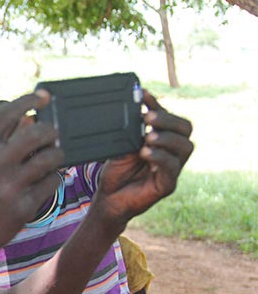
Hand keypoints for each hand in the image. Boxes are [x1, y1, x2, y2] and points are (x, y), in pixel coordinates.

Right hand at [0, 91, 62, 260]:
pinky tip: (47, 180)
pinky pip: (52, 183)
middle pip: (34, 133)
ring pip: (49, 158)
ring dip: (57, 155)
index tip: (43, 96)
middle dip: (51, 131)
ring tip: (53, 158)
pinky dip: (55, 178)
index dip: (27, 100)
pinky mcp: (24, 207)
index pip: (5, 115)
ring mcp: (10, 188)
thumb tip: (27, 118)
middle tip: (54, 134)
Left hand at [93, 91, 193, 225]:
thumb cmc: (116, 172)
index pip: (169, 118)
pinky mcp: (168, 185)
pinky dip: (160, 157)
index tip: (143, 94)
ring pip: (184, 147)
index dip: (158, 105)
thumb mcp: (121, 148)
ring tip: (147, 137)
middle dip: (168, 120)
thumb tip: (131, 112)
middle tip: (148, 117)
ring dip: (166, 138)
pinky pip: (172, 168)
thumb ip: (129, 133)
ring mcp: (172, 169)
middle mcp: (171, 152)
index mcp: (163, 139)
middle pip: (185, 129)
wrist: (108, 199)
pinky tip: (146, 153)